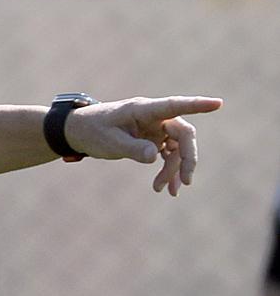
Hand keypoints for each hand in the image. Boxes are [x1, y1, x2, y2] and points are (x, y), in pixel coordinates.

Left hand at [65, 96, 222, 195]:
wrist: (79, 131)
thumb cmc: (92, 131)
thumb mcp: (109, 142)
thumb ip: (132, 148)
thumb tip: (156, 156)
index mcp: (143, 110)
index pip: (174, 105)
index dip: (196, 105)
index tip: (217, 104)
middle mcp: (155, 117)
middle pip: (183, 134)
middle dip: (187, 158)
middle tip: (186, 181)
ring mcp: (156, 128)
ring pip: (178, 148)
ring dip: (175, 169)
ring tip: (164, 190)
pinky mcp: (154, 139)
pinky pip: (169, 155)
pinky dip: (169, 170)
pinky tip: (166, 188)